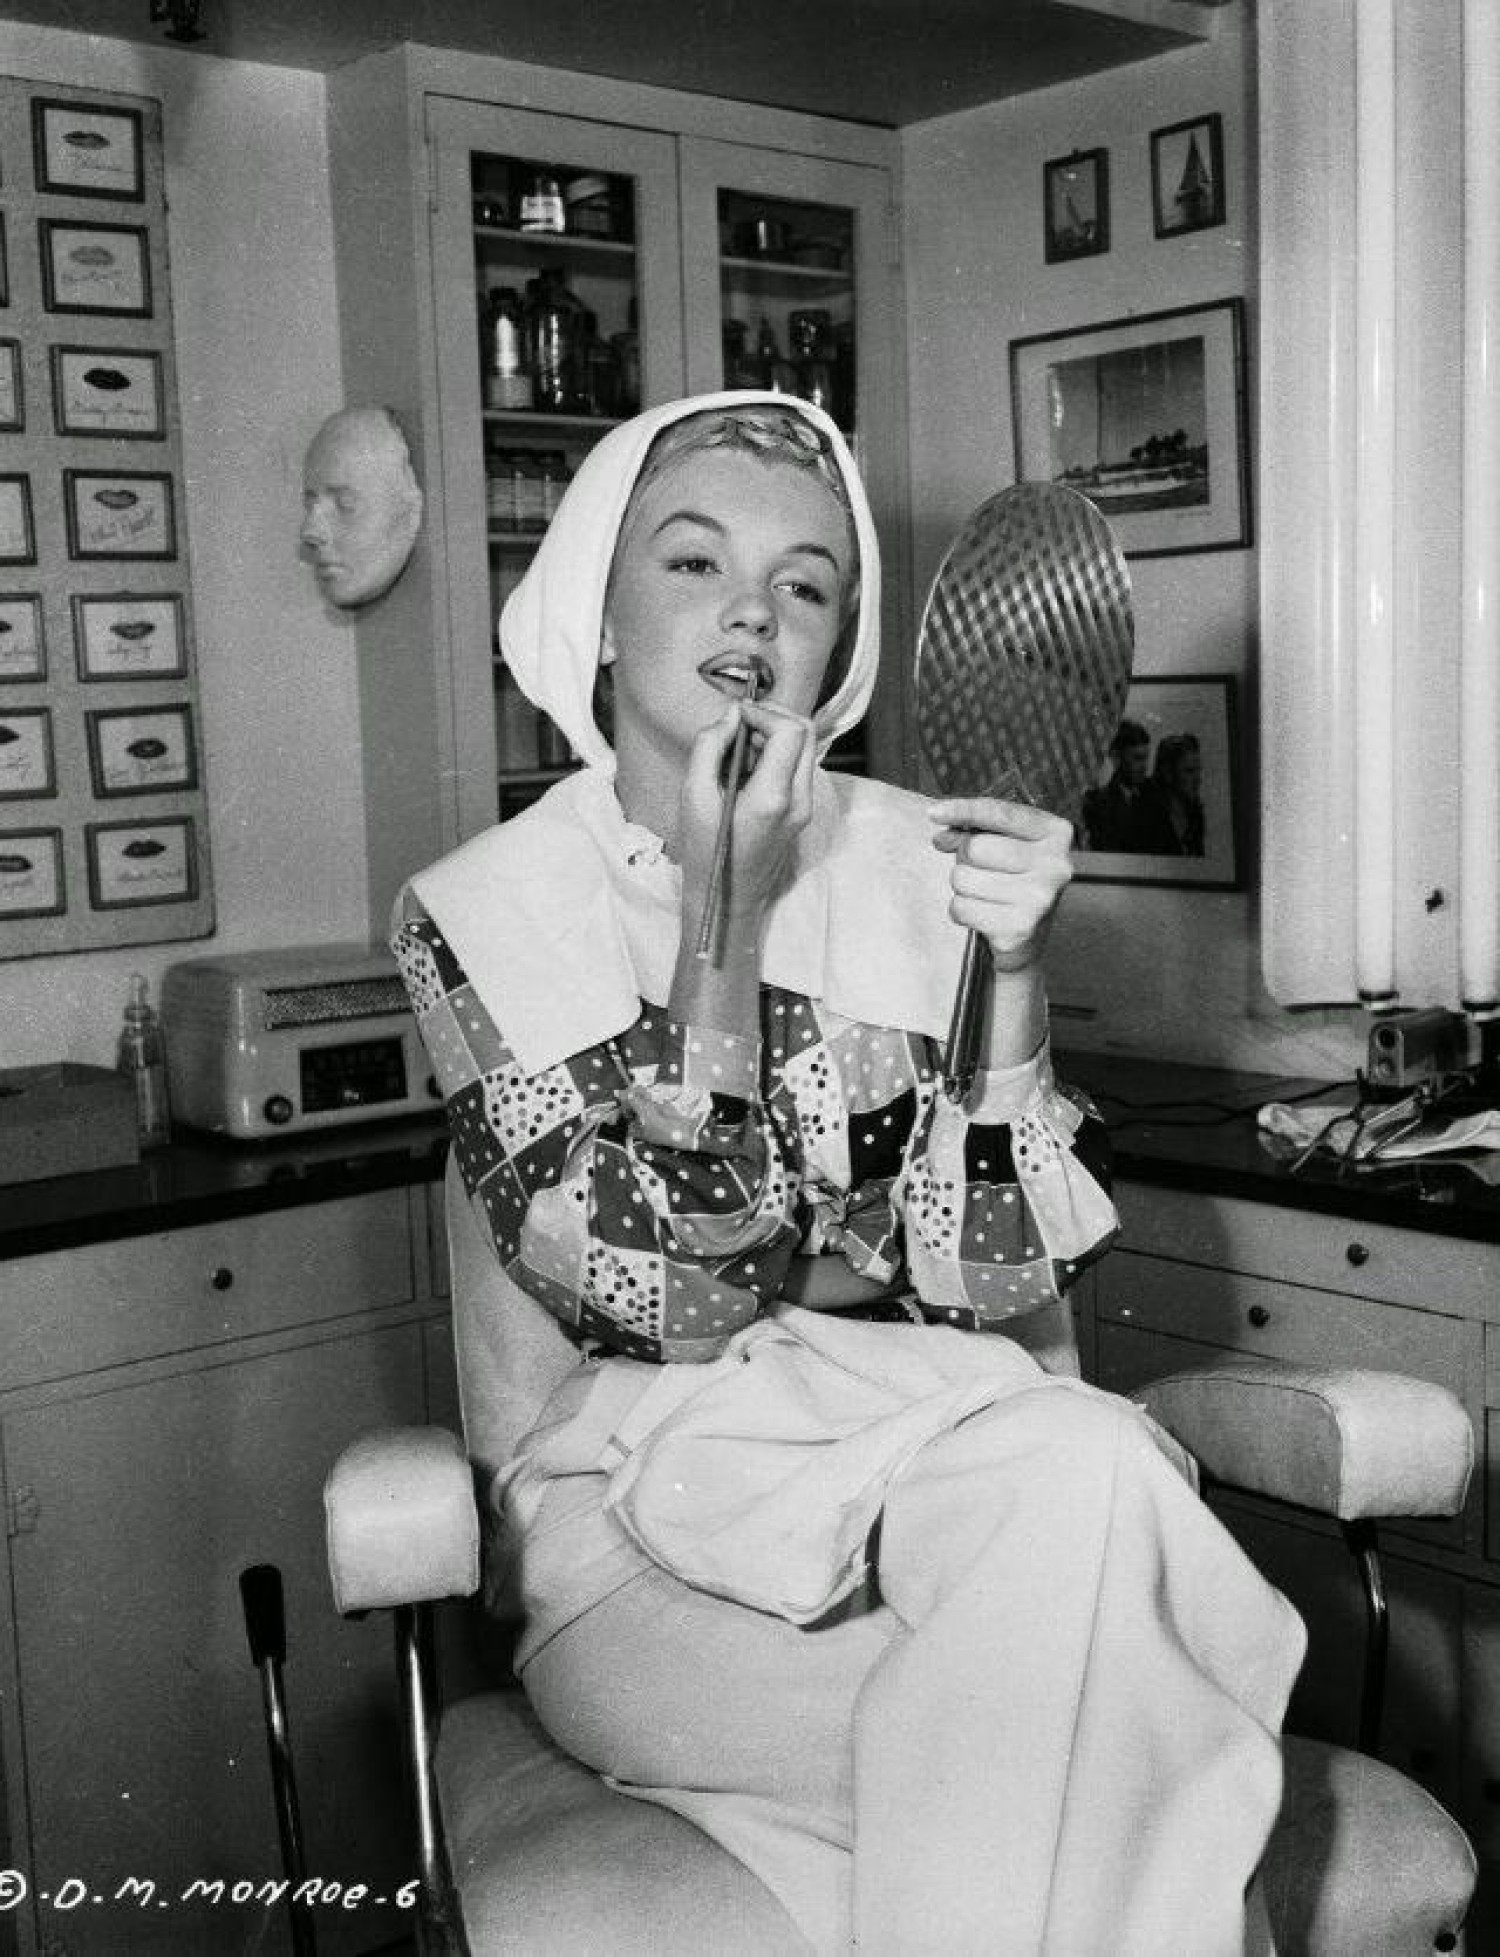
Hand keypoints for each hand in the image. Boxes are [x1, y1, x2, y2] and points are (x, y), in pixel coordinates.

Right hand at [680, 699, 816, 938]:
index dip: (764, 712)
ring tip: (738, 752)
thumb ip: (710, 748)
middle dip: (774, 718)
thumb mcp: (694, 796)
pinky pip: (797, 768)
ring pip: (804, 749)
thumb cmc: (706, 854)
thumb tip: (731, 716)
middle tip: (741, 725)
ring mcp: (804, 808)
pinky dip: (776, 757)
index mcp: (774, 797)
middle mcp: (799, 801)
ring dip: (774, 737)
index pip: (791, 731)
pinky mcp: (801, 813)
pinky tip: (746, 771)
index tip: (736, 716)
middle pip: (806, 733)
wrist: (728, 901)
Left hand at [929, 796, 1073, 972]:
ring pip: (963, 879)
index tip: (933, 813)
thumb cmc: (1013, 881)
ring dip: (962, 888)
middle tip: (980, 871)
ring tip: (985, 895)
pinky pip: (961, 908)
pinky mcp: (1019, 928)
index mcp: (1056, 834)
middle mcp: (1055, 865)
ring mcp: (1040, 899)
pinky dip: (961, 911)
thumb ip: (973, 832)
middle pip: (975, 847)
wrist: (1030, 937)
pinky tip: (983, 914)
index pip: (1002, 813)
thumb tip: (942, 837)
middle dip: (964, 859)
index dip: (963, 810)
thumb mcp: (1003, 845)